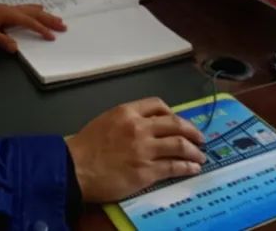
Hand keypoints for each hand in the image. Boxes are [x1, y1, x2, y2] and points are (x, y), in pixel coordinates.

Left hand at [0, 2, 66, 52]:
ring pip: (31, 9)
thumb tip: (16, 48)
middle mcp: (10, 9)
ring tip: (57, 18)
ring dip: (45, 14)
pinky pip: (25, 8)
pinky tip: (38, 8)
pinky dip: (35, 9)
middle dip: (49, 19)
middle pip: (34, 13)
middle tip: (63, 25)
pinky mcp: (4, 9)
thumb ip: (1, 40)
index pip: (29, 22)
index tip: (53, 37)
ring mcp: (8, 8)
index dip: (41, 30)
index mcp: (8, 14)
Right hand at [65, 97, 205, 202]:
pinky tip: (193, 168)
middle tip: (200, 138)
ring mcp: (145, 149)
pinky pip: (174, 166)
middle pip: (175, 124)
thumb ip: (126, 120)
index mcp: (127, 112)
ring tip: (201, 156)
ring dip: (194, 150)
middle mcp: (139, 127)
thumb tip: (144, 126)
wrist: (74, 168)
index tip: (178, 122)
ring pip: (180, 145)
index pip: (158, 105)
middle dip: (192, 131)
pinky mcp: (147, 171)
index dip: (173, 113)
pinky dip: (188, 167)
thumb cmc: (85, 146)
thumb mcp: (105, 121)